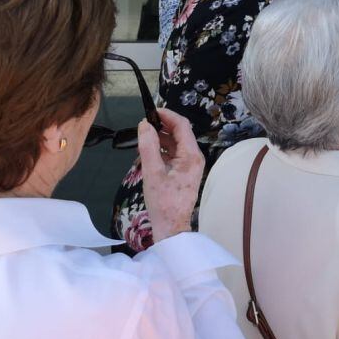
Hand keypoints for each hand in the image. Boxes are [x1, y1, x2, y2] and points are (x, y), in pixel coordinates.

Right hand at [138, 108, 204, 242]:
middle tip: (144, 123)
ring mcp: (190, 166)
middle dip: (163, 126)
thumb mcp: (152, 173)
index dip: (167, 115)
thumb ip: (148, 147)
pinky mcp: (184, 173)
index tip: (150, 111)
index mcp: (191, 155)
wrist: (172, 228)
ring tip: (143, 136)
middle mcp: (194, 157)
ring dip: (161, 138)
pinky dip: (162, 150)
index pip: (182, 126)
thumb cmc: (163, 202)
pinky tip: (148, 151)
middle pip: (180, 133)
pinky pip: (174, 154)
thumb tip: (145, 125)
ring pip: (176, 144)